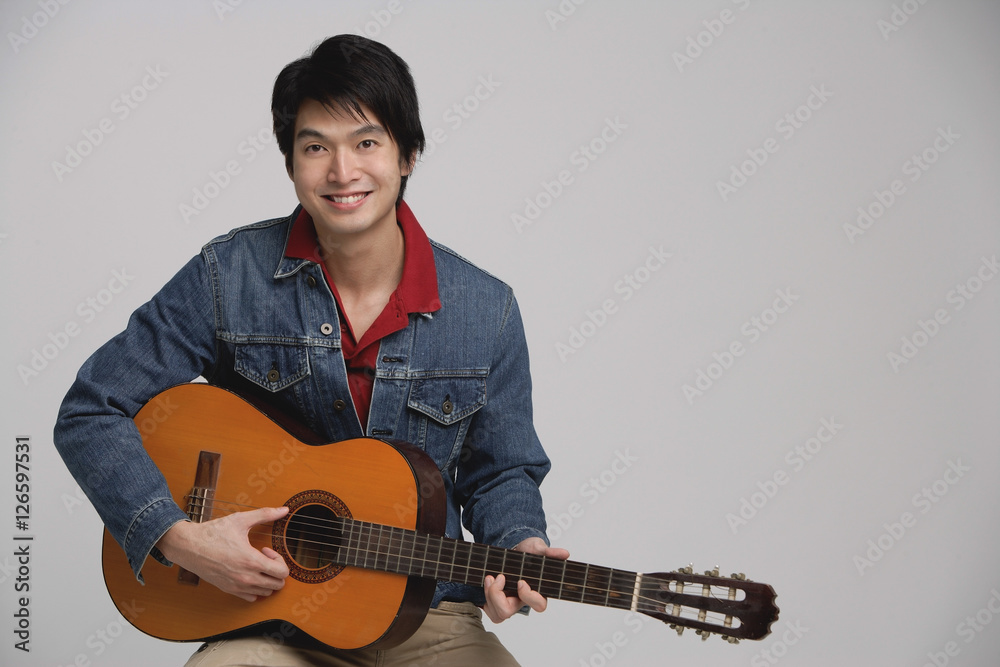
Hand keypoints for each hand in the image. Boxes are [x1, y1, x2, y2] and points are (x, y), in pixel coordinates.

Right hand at [156, 506, 289, 601]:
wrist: (188, 546)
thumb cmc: (213, 533)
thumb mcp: (240, 520)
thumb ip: (265, 514)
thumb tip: (284, 510)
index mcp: (251, 561)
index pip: (282, 572)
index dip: (280, 559)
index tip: (266, 549)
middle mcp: (246, 578)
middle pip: (278, 584)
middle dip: (277, 570)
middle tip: (264, 557)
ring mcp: (237, 586)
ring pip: (266, 592)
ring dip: (267, 579)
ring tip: (255, 564)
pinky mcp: (229, 590)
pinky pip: (251, 598)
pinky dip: (255, 588)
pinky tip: (247, 573)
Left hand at [483, 537, 569, 622]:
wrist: (515, 549)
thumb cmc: (529, 553)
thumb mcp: (539, 548)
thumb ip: (550, 552)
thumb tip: (565, 554)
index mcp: (538, 591)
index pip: (539, 605)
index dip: (529, 596)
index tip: (521, 581)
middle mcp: (523, 601)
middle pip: (508, 612)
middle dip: (497, 595)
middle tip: (498, 577)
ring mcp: (509, 603)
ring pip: (497, 614)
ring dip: (489, 595)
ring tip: (490, 577)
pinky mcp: (497, 603)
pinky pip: (489, 610)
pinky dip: (485, 597)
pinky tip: (487, 582)